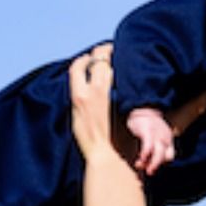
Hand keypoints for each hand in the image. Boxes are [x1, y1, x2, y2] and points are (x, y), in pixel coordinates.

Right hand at [67, 43, 118, 161]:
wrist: (106, 155)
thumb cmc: (90, 141)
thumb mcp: (76, 117)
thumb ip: (80, 98)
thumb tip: (83, 86)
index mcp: (78, 95)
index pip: (78, 64)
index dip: (84, 58)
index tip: (89, 58)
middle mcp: (93, 91)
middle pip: (98, 58)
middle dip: (103, 51)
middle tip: (111, 50)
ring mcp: (110, 93)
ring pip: (113, 64)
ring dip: (116, 57)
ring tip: (121, 57)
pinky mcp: (123, 98)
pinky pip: (124, 76)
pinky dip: (125, 71)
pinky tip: (129, 71)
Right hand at [126, 108, 175, 174]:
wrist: (142, 108)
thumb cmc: (147, 126)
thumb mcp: (154, 136)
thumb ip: (151, 150)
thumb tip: (142, 166)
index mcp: (168, 141)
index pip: (170, 156)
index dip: (163, 164)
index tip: (152, 169)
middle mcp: (165, 139)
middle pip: (167, 156)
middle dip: (157, 166)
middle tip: (149, 172)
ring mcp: (157, 135)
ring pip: (159, 153)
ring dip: (152, 163)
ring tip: (142, 167)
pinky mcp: (147, 131)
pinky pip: (148, 146)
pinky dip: (145, 154)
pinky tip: (140, 158)